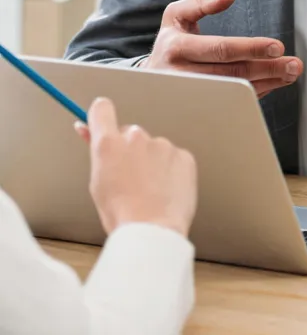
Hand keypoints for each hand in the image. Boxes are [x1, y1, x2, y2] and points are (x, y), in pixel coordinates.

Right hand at [74, 97, 197, 236]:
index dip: (101, 115)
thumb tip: (89, 132)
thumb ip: (97, 153)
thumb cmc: (122, 214)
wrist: (152, 231)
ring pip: (154, 148)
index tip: (101, 119)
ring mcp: (162, 145)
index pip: (102, 109)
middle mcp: (136, 137)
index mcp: (109, 144)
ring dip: (151, 162)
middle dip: (129, 149)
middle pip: (130, 133)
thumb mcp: (97, 183)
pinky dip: (170, 171)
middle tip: (129, 178)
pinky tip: (165, 191)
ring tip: (149, 191)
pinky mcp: (183, 155)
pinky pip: (173, 158)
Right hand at [143, 0, 302, 97]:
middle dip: (268, 68)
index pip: (220, 49)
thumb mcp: (176, 15)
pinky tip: (274, 83)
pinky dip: (257, 92)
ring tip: (290, 73)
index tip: (277, 46)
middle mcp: (181, 75)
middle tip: (294, 64)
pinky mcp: (199, 109)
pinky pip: (233, 101)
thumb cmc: (170, 42)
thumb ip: (201, 2)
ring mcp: (190, 96)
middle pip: (233, 72)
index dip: (251, 48)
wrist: (149, 80)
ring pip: (236, 90)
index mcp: (176, 48)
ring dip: (268, 82)